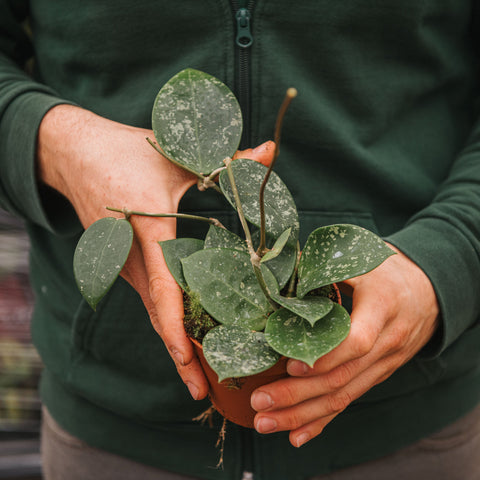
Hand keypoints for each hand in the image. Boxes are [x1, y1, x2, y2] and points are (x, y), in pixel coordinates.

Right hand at [37, 104, 274, 400]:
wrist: (72, 154)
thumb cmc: (125, 153)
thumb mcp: (175, 154)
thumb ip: (226, 160)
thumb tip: (271, 152)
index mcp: (146, 230)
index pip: (163, 288)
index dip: (175, 328)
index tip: (189, 360)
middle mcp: (131, 258)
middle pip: (157, 315)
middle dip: (178, 354)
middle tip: (202, 390)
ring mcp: (122, 264)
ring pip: (152, 310)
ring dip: (173, 340)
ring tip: (198, 373)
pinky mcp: (122, 264)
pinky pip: (147, 297)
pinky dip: (166, 319)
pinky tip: (187, 334)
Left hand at [251, 243, 438, 446]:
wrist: (428, 293)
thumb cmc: (389, 272)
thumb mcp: (365, 260)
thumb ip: (328, 267)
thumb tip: (284, 274)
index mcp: (383, 308)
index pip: (357, 341)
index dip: (326, 357)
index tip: (290, 366)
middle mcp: (386, 343)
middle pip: (342, 378)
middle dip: (298, 395)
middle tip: (260, 403)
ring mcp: (383, 365)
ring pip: (343, 396)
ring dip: (303, 414)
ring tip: (266, 422)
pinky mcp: (376, 375)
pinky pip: (349, 401)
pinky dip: (323, 421)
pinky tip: (298, 436)